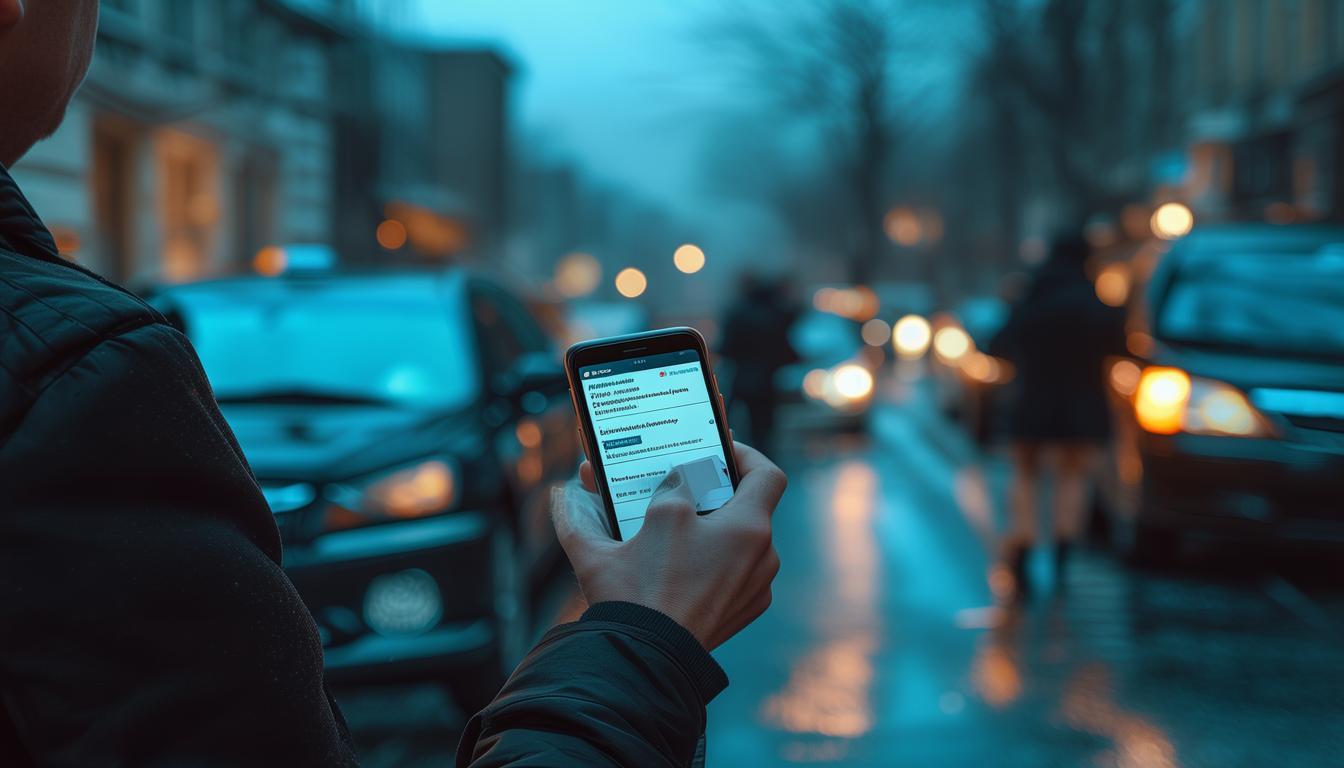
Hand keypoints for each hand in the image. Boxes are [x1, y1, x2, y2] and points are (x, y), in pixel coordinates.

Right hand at [551, 442, 785, 650]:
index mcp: (749, 528)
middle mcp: (762, 558)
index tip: (719, 451)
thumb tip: (669, 478)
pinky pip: (727, 575)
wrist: (645, 657)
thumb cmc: (648, 583)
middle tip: (678, 488)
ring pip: (731, 544)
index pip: (767, 474)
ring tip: (667, 530)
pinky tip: (673, 564)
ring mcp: (753, 590)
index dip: (745, 455)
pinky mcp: (737, 615)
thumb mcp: (656, 516)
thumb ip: (672, 486)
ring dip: (705, 530)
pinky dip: (705, 562)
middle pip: (744, 510)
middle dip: (710, 495)